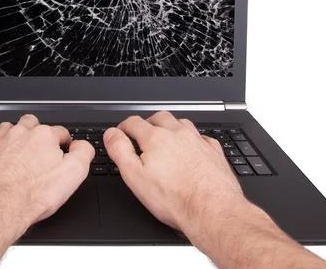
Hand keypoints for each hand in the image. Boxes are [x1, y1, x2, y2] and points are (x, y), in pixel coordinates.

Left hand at [0, 114, 94, 237]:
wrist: (0, 206)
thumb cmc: (34, 193)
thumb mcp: (74, 173)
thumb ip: (83, 153)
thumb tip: (83, 146)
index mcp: (43, 136)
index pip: (60, 131)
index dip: (66, 141)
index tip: (66, 150)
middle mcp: (20, 135)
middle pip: (30, 122)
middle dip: (37, 129)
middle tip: (41, 143)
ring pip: (5, 128)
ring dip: (11, 133)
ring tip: (17, 145)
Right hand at [103, 111, 246, 239]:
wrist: (212, 210)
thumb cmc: (175, 198)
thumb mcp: (134, 176)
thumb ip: (120, 151)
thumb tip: (111, 134)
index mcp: (156, 139)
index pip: (135, 123)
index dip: (124, 126)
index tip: (121, 131)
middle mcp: (178, 134)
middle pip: (160, 117)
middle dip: (148, 122)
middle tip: (142, 131)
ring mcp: (198, 141)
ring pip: (182, 123)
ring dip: (171, 126)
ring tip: (166, 136)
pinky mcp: (214, 152)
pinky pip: (201, 137)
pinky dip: (193, 138)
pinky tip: (192, 147)